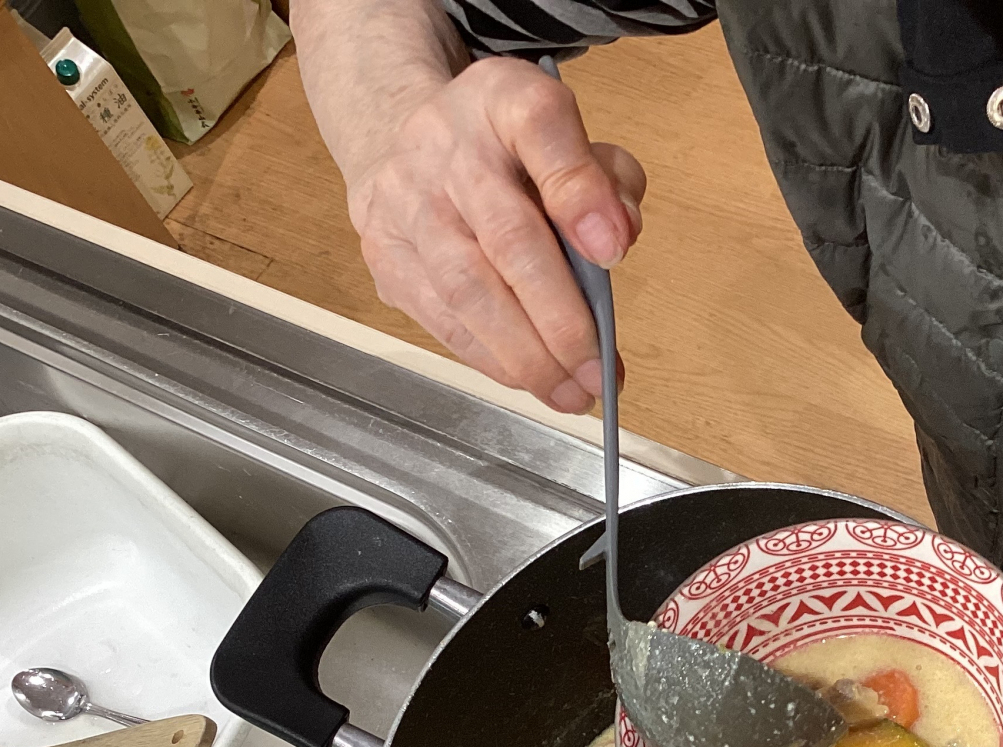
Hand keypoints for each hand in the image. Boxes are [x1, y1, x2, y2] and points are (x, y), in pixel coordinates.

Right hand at [343, 58, 644, 412]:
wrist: (404, 146)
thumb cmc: (502, 150)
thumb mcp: (567, 138)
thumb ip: (605, 179)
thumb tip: (617, 239)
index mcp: (500, 98)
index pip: (540, 126)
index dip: (579, 191)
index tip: (615, 249)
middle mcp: (443, 145)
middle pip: (506, 237)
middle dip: (559, 317)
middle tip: (599, 368)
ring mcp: (405, 203)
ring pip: (467, 290)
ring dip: (526, 354)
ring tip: (571, 391)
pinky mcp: (386, 256)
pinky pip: (442, 319)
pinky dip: (492, 358)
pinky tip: (530, 379)